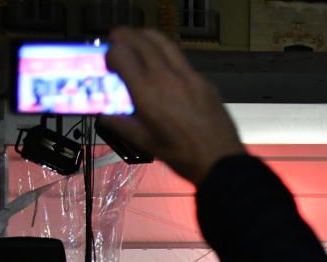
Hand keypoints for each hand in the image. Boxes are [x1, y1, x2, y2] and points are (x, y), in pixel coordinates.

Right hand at [102, 28, 245, 184]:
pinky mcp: (204, 81)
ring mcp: (189, 76)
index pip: (122, 53)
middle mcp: (167, 77)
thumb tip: (105, 114)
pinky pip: (182, 60)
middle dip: (125, 36)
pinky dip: (167, 55)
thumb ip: (121, 124)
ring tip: (139, 41)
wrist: (221, 161)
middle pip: (141, 40)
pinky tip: (165, 67)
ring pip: (164, 42)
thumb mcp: (146, 143)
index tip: (108, 60)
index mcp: (147, 92)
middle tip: (117, 39)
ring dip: (147, 37)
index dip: (110, 52)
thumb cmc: (181, 155)